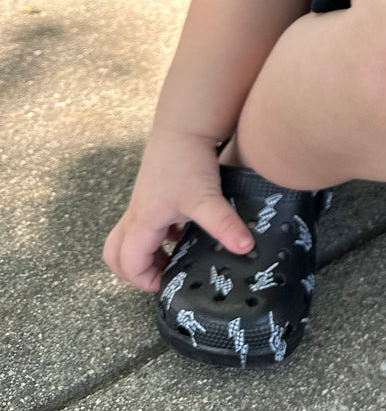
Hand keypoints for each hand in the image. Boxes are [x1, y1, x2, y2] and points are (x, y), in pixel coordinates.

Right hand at [103, 129, 254, 292]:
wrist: (185, 126)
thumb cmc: (188, 161)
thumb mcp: (207, 198)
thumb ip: (225, 225)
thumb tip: (245, 248)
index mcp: (143, 222)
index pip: (129, 263)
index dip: (145, 281)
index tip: (169, 284)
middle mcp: (137, 214)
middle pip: (115, 253)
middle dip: (133, 271)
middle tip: (162, 275)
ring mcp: (143, 202)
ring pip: (128, 237)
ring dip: (145, 253)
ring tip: (175, 257)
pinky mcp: (154, 192)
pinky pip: (145, 222)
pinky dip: (157, 234)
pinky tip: (184, 230)